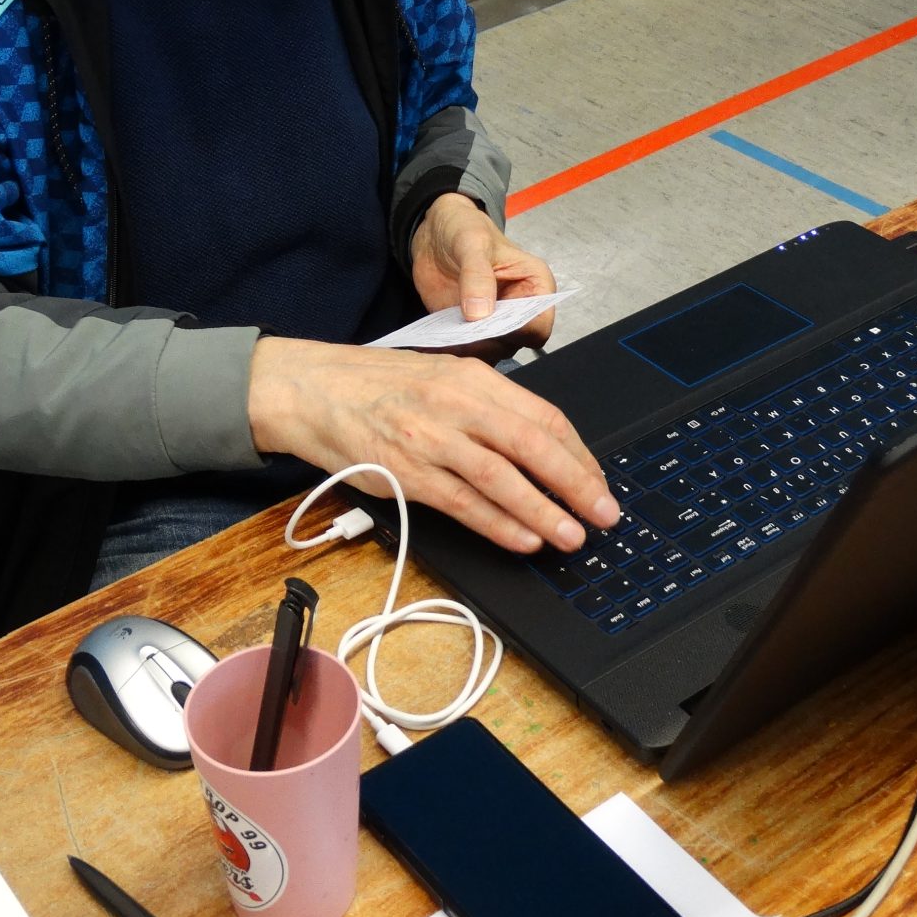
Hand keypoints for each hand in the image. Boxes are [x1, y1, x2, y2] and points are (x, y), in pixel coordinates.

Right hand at [249, 337, 615, 552]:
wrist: (312, 389)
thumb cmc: (377, 387)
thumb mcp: (441, 377)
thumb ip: (487, 406)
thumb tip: (540, 444)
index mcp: (472, 377)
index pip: (543, 416)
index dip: (579, 454)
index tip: (599, 481)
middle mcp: (456, 403)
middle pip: (534, 445)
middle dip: (577, 484)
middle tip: (604, 513)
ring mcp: (431, 438)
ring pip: (502, 478)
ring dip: (544, 511)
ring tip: (572, 536)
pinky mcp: (407, 472)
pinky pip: (464, 503)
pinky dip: (499, 524)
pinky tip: (524, 539)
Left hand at [408, 193, 559, 352]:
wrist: (435, 234)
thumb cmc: (465, 228)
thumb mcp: (472, 242)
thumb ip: (477, 276)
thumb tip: (480, 314)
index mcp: (535, 287)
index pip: (539, 324)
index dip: (519, 331)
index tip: (490, 324)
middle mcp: (518, 311)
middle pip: (513, 343)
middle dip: (488, 342)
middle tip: (460, 333)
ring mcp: (492, 324)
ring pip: (488, 352)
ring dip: (467, 350)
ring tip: (443, 339)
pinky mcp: (468, 331)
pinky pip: (463, 350)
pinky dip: (448, 350)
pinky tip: (431, 342)